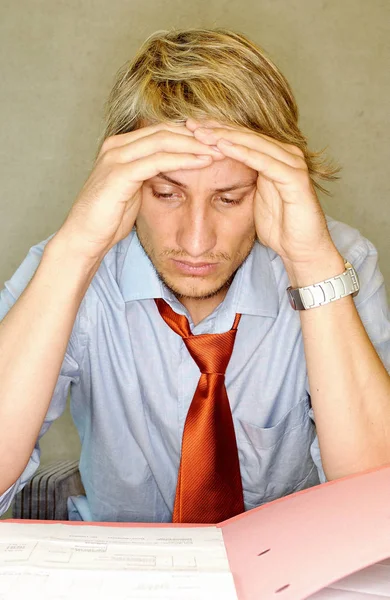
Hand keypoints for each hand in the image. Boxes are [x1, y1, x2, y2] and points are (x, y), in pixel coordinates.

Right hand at [56, 123, 222, 260]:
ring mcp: (117, 156)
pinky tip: (204, 162)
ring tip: (221, 149)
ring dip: (195, 144)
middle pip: (166, 130)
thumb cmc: (109, 218)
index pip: (163, 131)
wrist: (84, 237)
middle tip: (226, 140)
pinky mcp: (119, 173)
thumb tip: (173, 173)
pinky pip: (158, 160)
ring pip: (164, 141)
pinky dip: (184, 159)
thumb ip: (150, 176)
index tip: (217, 140)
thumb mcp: (134, 192)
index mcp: (121, 146)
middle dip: (198, 134)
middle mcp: (117, 145)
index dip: (191, 134)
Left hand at [186, 119, 343, 284]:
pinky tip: (223, 147)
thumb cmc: (279, 227)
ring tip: (202, 133)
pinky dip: (243, 153)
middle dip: (217, 128)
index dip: (216, 131)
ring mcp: (292, 163)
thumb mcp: (253, 199)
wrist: (301, 249)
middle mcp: (286, 154)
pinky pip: (264, 161)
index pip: (242, 137)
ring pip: (254, 144)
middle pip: (246, 135)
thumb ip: (242, 181)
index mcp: (275, 158)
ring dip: (226, 137)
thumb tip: (215, 174)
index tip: (190, 128)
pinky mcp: (295, 177)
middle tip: (191, 123)